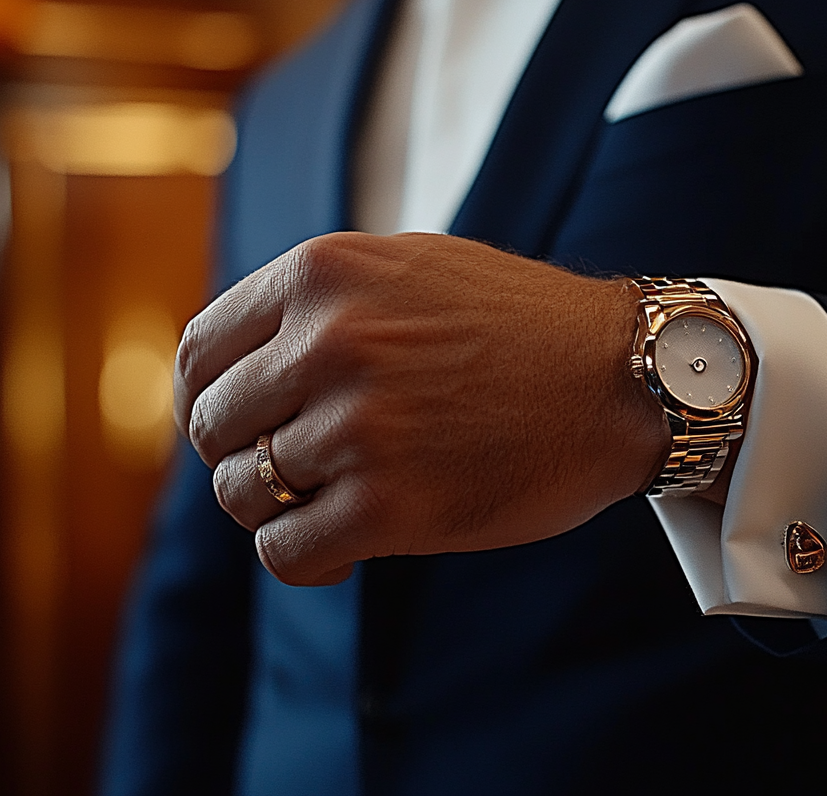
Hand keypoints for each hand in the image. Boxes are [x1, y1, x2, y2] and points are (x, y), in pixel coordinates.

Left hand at [175, 232, 669, 584]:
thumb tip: (229, 363)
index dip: (207, 401)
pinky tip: (346, 544)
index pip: (201, 354)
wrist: (625, 380)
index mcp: (324, 274)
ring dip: (279, 509)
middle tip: (299, 469)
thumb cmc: (521, 326)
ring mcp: (358, 427)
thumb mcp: (410, 268)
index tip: (237, 428)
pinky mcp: (390, 507)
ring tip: (335, 501)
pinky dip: (307, 558)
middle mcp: (329, 343)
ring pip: (244, 494)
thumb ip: (320, 302)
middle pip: (213, 429)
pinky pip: (286, 552)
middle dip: (244, 457)